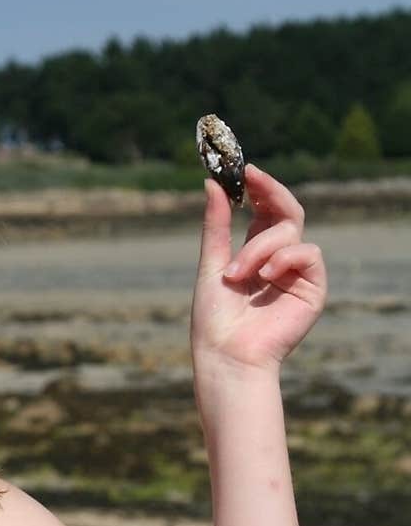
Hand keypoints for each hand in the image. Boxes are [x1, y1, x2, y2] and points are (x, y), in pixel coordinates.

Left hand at [190, 163, 327, 376]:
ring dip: (259, 247)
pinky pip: (309, 253)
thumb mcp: (212, 263)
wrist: (226, 355)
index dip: (259, 189)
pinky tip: (264, 277)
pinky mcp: (313, 289)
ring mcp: (297, 274)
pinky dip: (284, 258)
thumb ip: (216, 225)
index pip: (265, 211)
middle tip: (252, 178)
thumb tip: (212, 183)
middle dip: (270, 192)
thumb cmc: (214, 319)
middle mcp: (279, 260)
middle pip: (287, 212)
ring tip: (236, 274)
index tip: (245, 170)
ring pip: (290, 232)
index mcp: (256, 253)